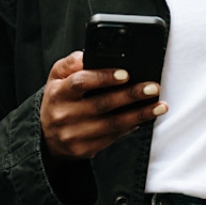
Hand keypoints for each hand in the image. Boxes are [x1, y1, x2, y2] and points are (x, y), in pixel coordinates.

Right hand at [38, 49, 164, 159]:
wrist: (46, 135)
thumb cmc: (58, 100)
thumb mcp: (57, 77)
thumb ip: (72, 63)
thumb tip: (89, 55)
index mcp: (58, 93)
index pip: (81, 82)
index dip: (104, 77)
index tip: (126, 73)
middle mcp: (65, 115)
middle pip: (102, 104)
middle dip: (131, 95)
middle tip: (152, 88)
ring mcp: (75, 135)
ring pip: (112, 124)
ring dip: (139, 114)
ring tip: (159, 106)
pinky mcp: (84, 149)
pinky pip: (113, 137)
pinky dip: (131, 127)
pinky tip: (144, 118)